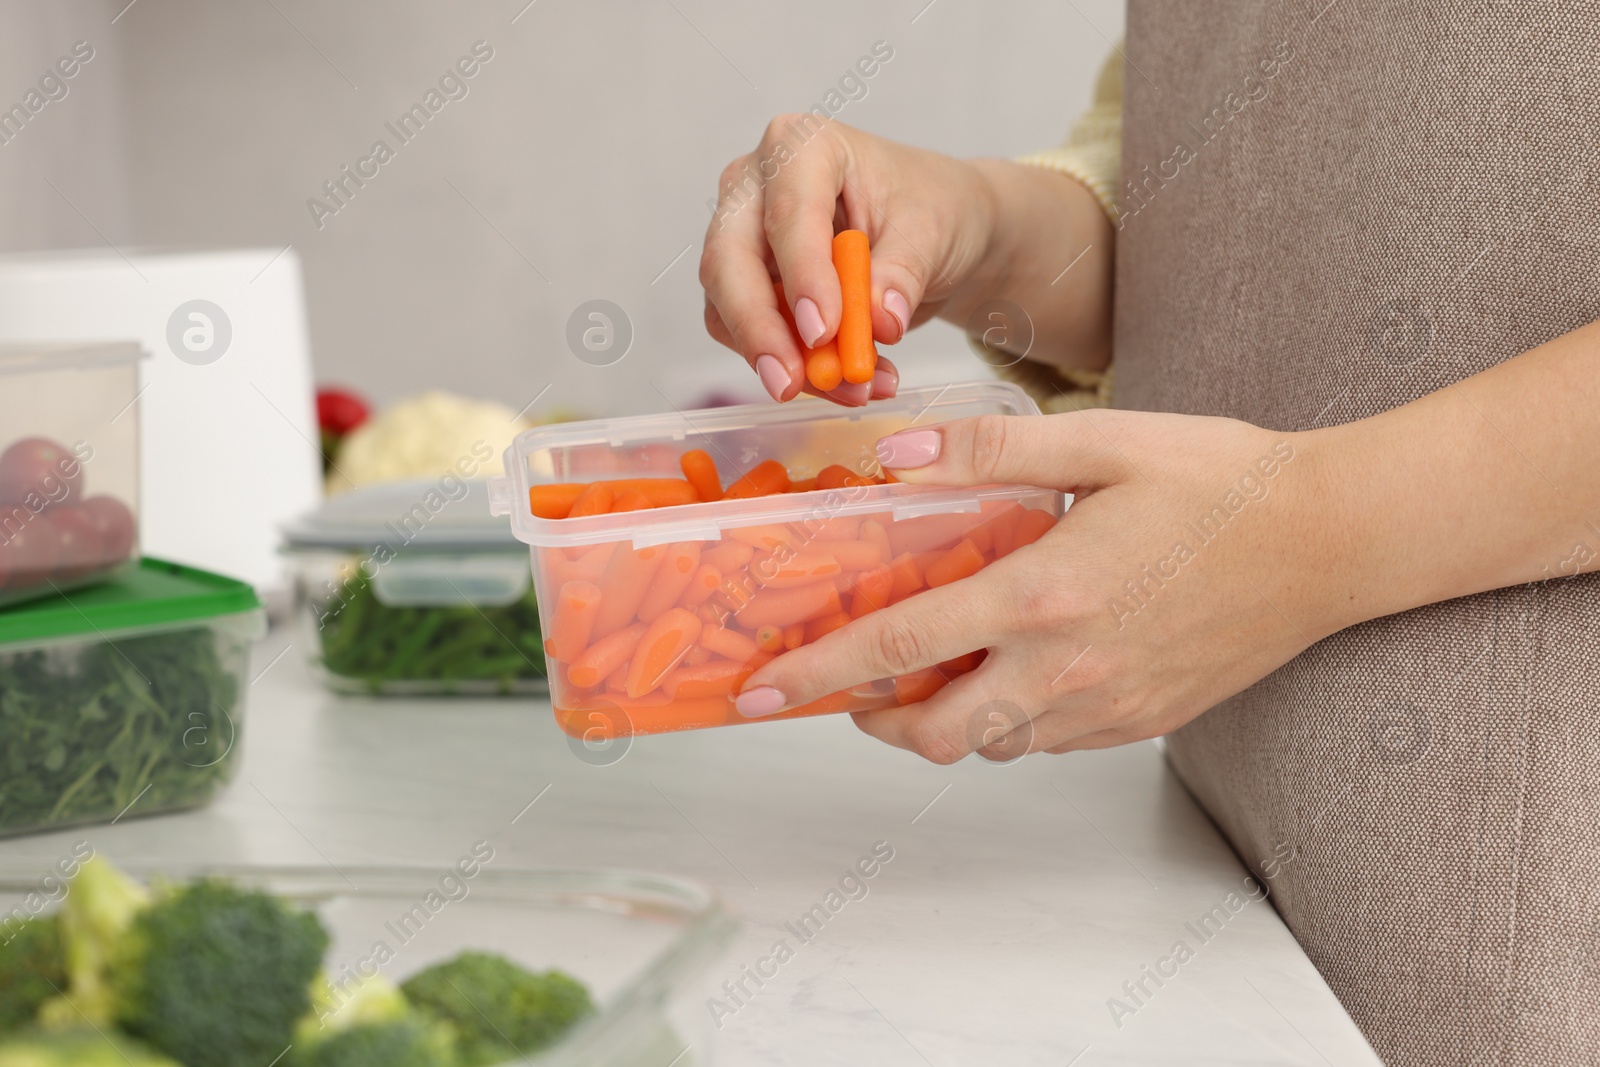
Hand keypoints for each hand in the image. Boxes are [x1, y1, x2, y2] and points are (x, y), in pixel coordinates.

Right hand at [699, 118, 1111, 405]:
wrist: (931, 230)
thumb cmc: (929, 208)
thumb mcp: (933, 232)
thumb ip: (902, 273)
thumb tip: (879, 322)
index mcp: (802, 146)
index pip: (787, 213)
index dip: (801, 275)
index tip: (822, 331)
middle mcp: (756, 185)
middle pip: (729, 261)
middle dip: (760, 329)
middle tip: (791, 383)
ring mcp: (741, 235)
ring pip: (730, 308)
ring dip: (786, 360)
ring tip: (855, 389)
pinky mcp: (743, 285)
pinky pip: (747, 336)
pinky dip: (794, 368)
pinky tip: (845, 384)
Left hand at [732, 410, 1339, 760]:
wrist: (1332, 538)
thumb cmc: (1223, 480)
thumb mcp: (1100, 441)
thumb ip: (985, 454)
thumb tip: (891, 459)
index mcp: (1045, 595)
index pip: (902, 646)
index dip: (819, 671)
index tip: (762, 692)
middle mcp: (1069, 670)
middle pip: (934, 733)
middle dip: (872, 717)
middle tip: (849, 681)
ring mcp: (1109, 707)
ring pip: (990, 745)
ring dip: (941, 717)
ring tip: (929, 664)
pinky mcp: (1142, 722)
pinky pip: (1047, 742)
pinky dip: (1006, 717)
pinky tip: (1014, 662)